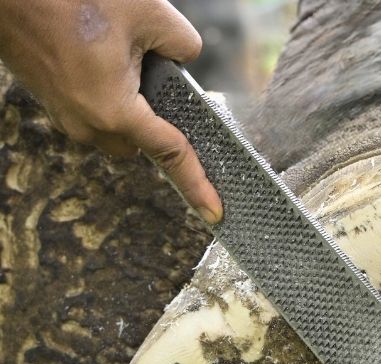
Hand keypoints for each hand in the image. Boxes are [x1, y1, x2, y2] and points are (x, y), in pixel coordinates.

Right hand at [0, 0, 220, 221]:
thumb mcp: (149, 13)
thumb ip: (184, 45)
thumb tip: (185, 59)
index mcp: (115, 112)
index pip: (170, 154)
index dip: (197, 184)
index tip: (215, 212)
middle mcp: (87, 124)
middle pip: (142, 141)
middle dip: (157, 118)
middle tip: (159, 72)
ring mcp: (64, 115)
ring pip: (117, 126)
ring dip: (131, 102)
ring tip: (123, 52)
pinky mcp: (51, 99)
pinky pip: (94, 110)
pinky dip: (110, 92)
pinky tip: (105, 52)